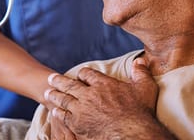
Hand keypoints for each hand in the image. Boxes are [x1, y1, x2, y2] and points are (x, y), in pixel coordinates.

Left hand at [44, 58, 171, 138]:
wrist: (131, 133)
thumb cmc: (140, 112)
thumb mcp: (145, 88)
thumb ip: (141, 73)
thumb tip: (141, 60)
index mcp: (103, 84)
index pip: (88, 74)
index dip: (83, 73)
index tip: (80, 74)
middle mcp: (90, 94)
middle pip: (70, 84)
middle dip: (60, 81)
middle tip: (51, 78)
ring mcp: (81, 109)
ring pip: (64, 99)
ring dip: (55, 95)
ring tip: (48, 92)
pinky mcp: (77, 123)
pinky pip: (64, 116)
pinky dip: (58, 113)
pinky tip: (54, 111)